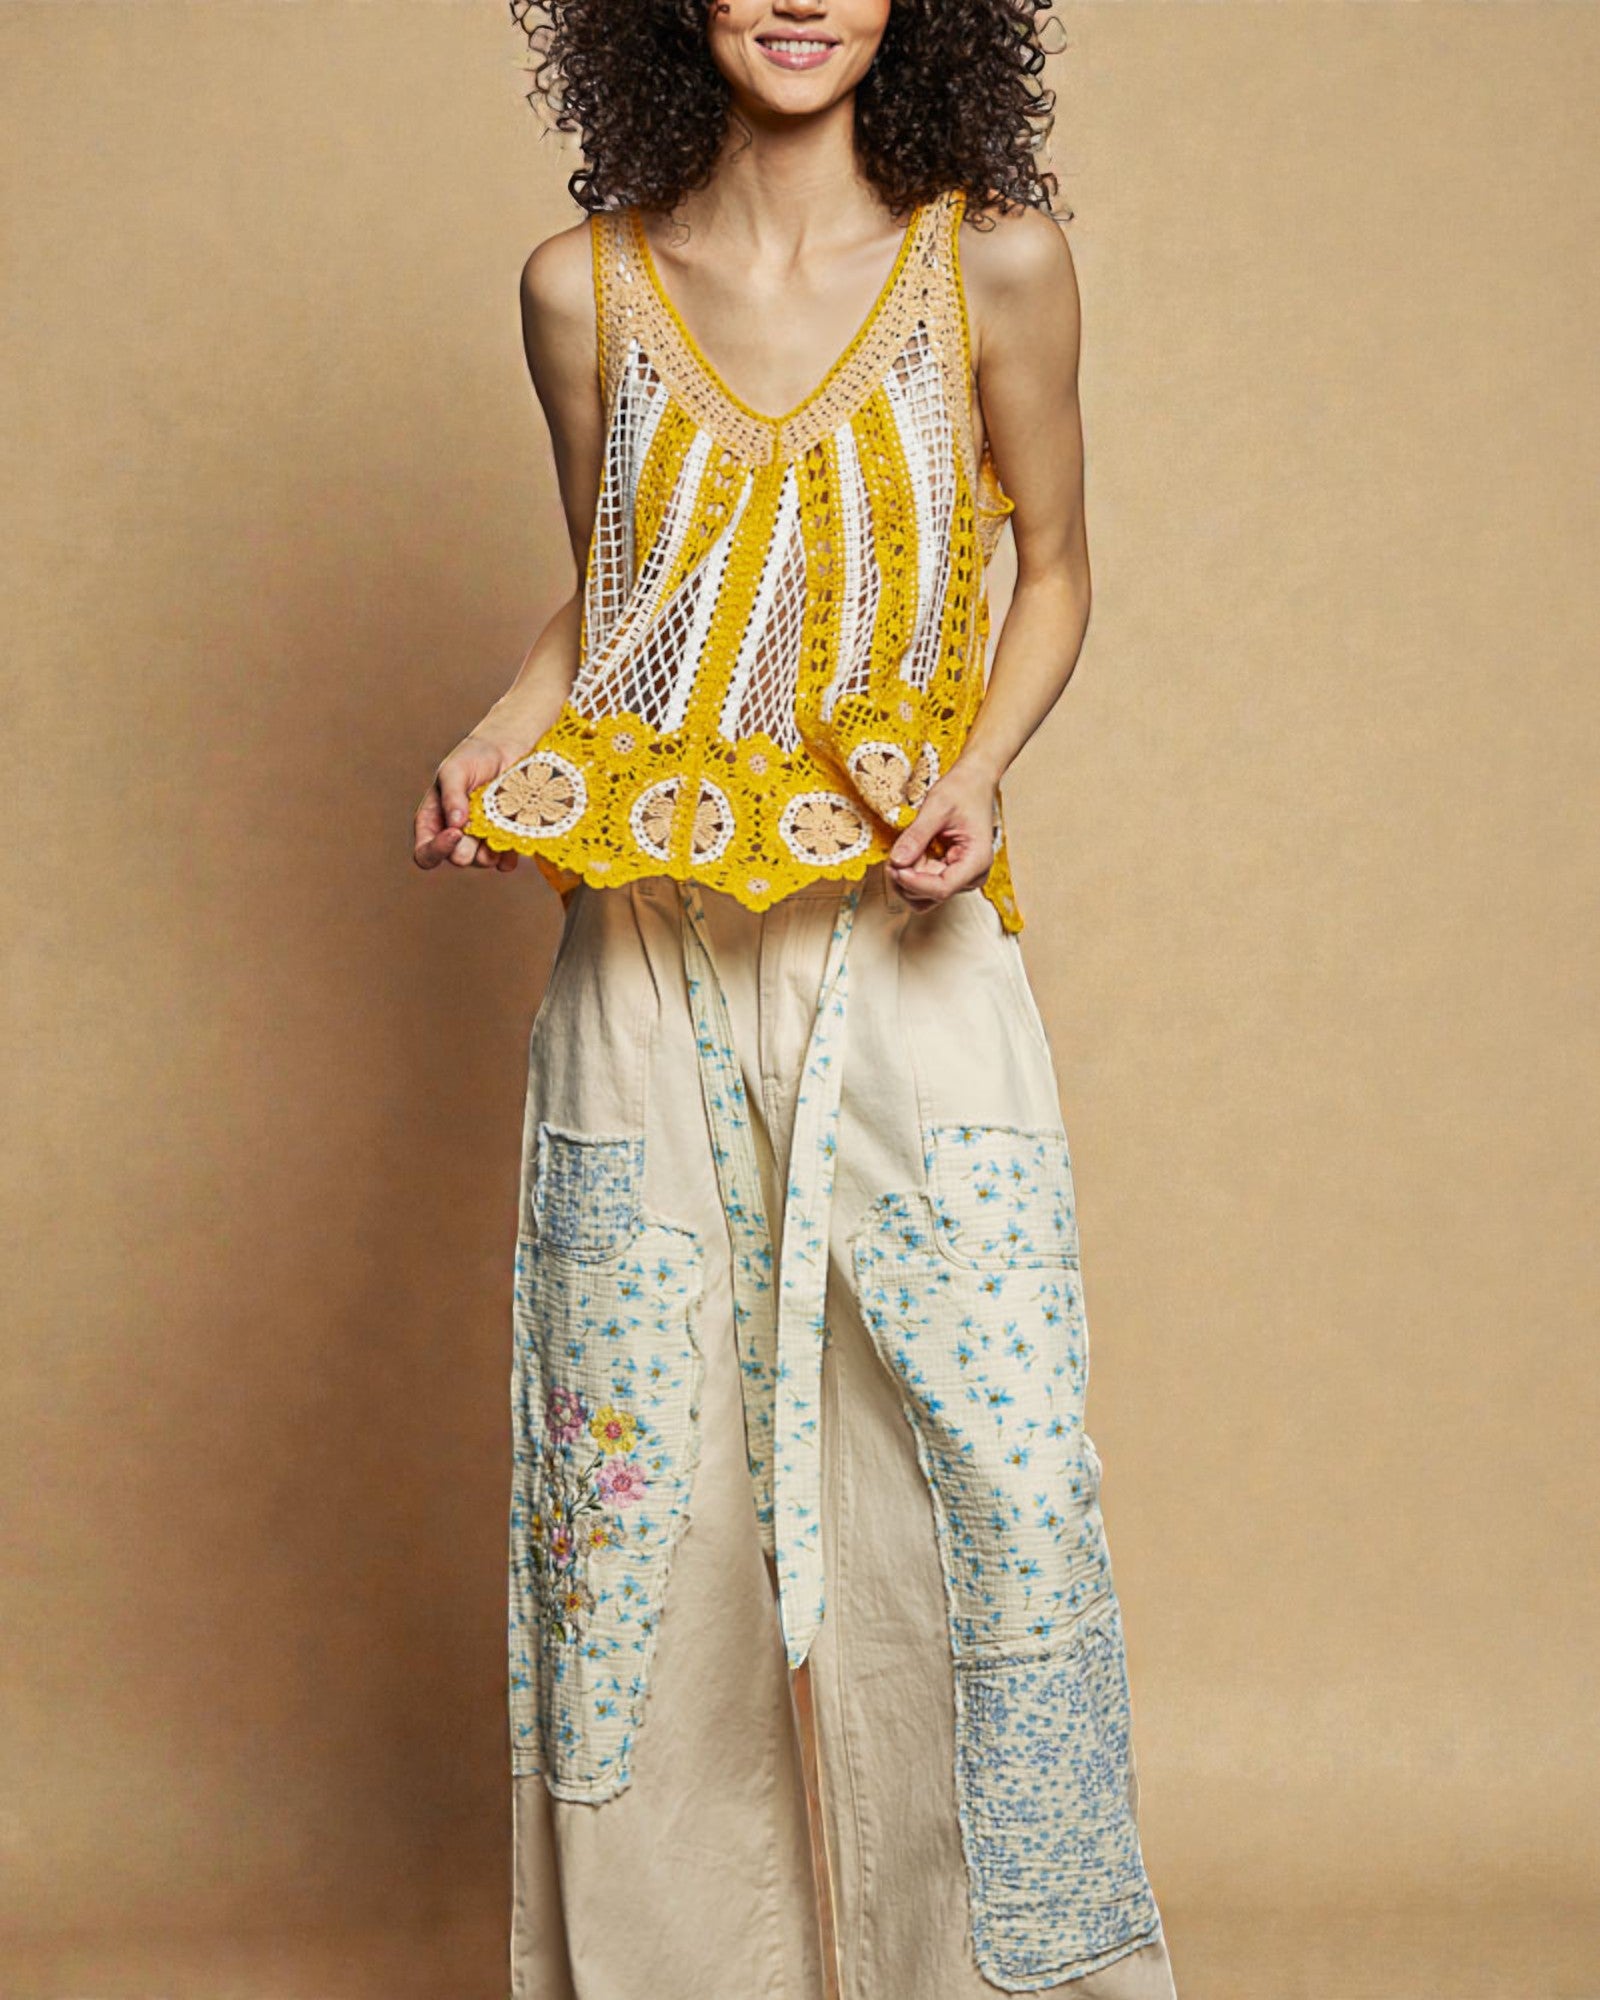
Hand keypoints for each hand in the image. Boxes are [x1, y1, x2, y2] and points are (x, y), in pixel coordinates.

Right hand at [413, 731, 523, 871]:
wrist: (508, 750)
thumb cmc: (473, 757)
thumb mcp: (455, 770)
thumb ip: (452, 795)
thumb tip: (455, 824)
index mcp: (434, 822)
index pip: (426, 854)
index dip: (438, 850)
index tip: (456, 832)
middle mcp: (456, 837)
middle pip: (458, 859)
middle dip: (470, 845)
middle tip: (482, 824)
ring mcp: (481, 842)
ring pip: (483, 862)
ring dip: (492, 847)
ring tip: (501, 822)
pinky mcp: (504, 843)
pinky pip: (505, 863)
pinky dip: (510, 854)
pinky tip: (515, 836)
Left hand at [885, 760, 997, 910]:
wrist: (974, 782)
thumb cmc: (962, 790)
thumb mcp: (937, 807)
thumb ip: (917, 836)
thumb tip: (896, 862)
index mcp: (976, 860)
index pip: (942, 889)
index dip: (914, 882)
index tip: (894, 866)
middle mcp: (972, 875)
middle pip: (931, 894)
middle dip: (906, 878)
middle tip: (892, 854)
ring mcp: (962, 877)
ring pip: (925, 896)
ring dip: (906, 880)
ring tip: (900, 852)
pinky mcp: (950, 873)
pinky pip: (925, 885)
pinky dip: (911, 874)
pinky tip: (907, 854)